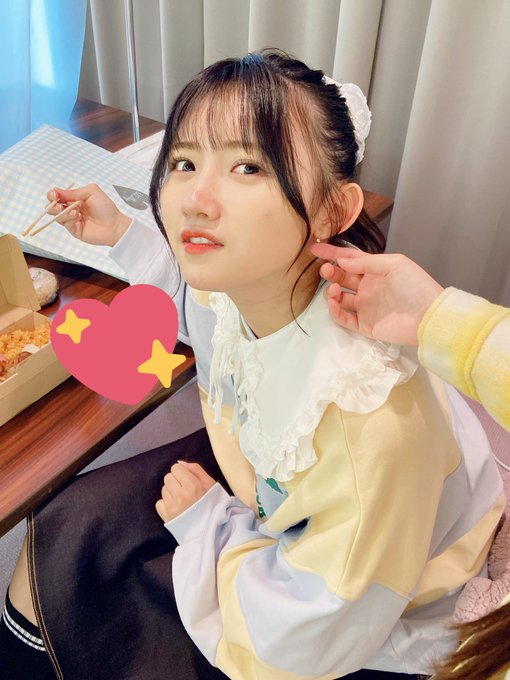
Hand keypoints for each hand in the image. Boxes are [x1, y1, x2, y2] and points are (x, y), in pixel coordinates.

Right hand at [45, 184, 131, 246]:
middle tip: (59, 205)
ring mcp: (72, 220)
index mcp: (74, 199)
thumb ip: (73, 191)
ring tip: (74, 212)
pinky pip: (65, 224)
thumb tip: (56, 191)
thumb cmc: (106, 208)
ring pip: (56, 216)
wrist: (114, 225)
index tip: (54, 194)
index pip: (57, 196)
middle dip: (52, 205)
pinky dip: (69, 219)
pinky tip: (78, 217)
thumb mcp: (91, 192)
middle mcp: (71, 209)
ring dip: (62, 212)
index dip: (53, 195)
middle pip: (52, 207)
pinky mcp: (74, 230)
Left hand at [155, 461, 215, 522]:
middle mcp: (181, 495)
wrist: (209, 528)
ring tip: (182, 500)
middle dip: (175, 481)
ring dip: (171, 492)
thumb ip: (195, 469)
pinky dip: (166, 504)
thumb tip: (179, 463)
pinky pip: (159, 502)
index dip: (182, 472)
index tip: (188, 480)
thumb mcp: (210, 484)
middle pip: (168, 477)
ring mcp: (172, 506)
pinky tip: (176, 507)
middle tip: (185, 490)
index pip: (176, 468)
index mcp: (193, 485)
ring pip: (164, 489)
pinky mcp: (166, 516)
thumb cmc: (211, 504)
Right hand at [311, 243, 443, 345]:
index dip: (333, 254)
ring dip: (332, 291)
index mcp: (376, 271)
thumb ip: (366, 262)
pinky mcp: (364, 325)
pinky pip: (343, 318)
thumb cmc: (415, 286)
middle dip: (331, 272)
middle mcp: (368, 288)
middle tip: (326, 271)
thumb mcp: (393, 264)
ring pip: (339, 298)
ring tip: (335, 290)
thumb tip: (342, 261)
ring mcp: (365, 307)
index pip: (350, 260)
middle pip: (342, 278)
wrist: (428, 316)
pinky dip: (335, 311)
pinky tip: (335, 303)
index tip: (315, 250)